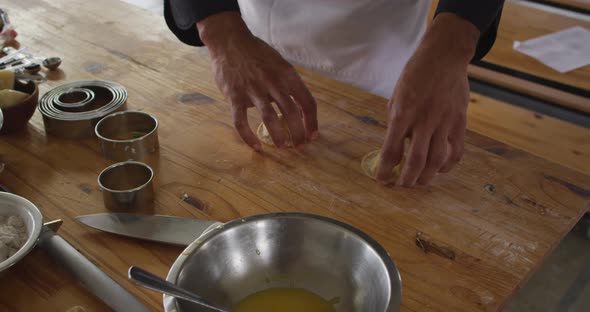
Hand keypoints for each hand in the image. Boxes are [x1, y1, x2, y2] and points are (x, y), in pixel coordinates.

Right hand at [197, 12, 317, 150]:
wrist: (230, 41)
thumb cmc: (257, 54)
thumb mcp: (280, 64)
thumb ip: (289, 84)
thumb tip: (299, 109)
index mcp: (287, 74)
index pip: (307, 101)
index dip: (312, 121)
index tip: (312, 135)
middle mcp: (273, 82)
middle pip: (291, 112)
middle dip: (298, 133)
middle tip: (299, 146)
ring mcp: (253, 89)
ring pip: (269, 118)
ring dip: (278, 136)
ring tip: (282, 146)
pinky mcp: (234, 96)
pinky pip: (241, 121)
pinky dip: (248, 137)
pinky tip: (256, 146)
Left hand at [377, 13, 479, 186]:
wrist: (444, 56)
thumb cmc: (416, 75)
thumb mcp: (397, 95)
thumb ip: (396, 121)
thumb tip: (394, 147)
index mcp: (403, 113)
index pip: (391, 150)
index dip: (385, 170)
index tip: (382, 180)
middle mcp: (424, 120)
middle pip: (416, 160)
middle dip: (407, 179)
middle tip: (402, 185)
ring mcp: (444, 122)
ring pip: (436, 160)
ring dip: (426, 176)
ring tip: (419, 182)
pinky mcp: (460, 122)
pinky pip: (456, 151)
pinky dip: (448, 165)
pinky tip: (439, 169)